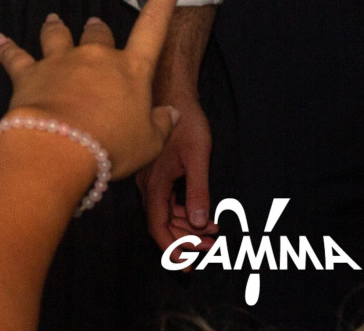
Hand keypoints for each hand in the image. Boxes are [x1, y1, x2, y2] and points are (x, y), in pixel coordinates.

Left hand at [0, 0, 182, 179]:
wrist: (59, 147)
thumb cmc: (111, 147)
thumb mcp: (150, 143)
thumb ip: (161, 124)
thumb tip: (171, 114)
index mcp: (131, 70)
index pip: (154, 25)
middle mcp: (95, 57)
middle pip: (98, 33)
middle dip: (98, 30)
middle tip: (96, 24)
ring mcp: (59, 61)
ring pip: (57, 34)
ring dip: (56, 28)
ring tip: (54, 20)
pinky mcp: (28, 72)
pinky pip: (14, 55)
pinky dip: (7, 48)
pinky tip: (0, 40)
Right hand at [138, 93, 216, 250]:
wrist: (173, 95)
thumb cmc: (186, 124)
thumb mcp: (198, 158)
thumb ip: (198, 191)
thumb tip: (200, 222)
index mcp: (155, 184)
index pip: (158, 226)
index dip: (172, 249)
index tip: (187, 268)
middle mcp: (148, 185)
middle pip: (162, 224)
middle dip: (186, 240)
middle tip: (214, 247)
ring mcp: (151, 180)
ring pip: (165, 214)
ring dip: (187, 227)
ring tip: (215, 232)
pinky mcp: (157, 174)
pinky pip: (167, 203)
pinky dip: (184, 213)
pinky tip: (203, 214)